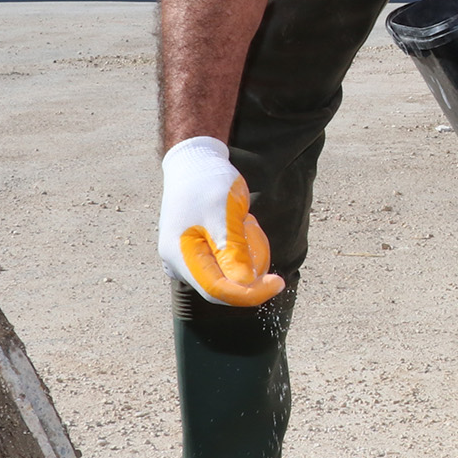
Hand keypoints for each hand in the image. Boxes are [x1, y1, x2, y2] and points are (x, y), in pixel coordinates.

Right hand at [157, 136, 283, 306]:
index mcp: (180, 257)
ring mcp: (188, 260)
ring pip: (229, 273)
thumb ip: (232, 251)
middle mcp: (179, 264)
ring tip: (242, 219)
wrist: (195, 164)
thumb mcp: (224, 214)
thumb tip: (245, 284)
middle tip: (252, 230)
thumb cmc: (207, 185)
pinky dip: (240, 246)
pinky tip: (239, 222)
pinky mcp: (199, 253)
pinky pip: (227, 262)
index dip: (250, 293)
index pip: (217, 291)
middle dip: (248, 266)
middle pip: (224, 286)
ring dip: (245, 250)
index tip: (278, 283)